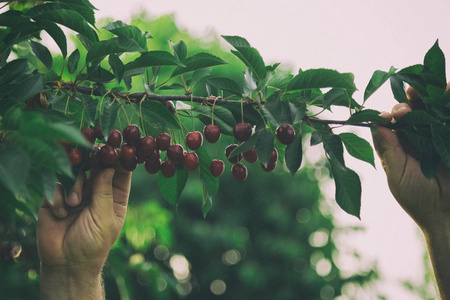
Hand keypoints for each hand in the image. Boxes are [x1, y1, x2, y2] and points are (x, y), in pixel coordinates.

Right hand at [36, 164, 130, 298]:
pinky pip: (57, 184)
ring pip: (76, 171)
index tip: (116, 148)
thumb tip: (109, 166)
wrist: (66, 264)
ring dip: (75, 184)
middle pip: (97, 166)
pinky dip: (59, 197)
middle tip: (91, 154)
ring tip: (74, 203)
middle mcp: (97, 191)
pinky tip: (61, 213)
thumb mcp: (104, 218)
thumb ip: (105, 191)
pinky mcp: (56, 197)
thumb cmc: (93, 244)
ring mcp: (76, 192)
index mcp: (115, 196)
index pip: (120, 171)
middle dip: (94, 161)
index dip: (119, 159)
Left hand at [372, 86, 449, 231]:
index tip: (386, 116)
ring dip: (431, 97)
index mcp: (400, 146)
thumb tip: (376, 126)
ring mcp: (438, 137)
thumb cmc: (418, 199)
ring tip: (429, 86)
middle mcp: (418, 138)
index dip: (389, 116)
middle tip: (406, 102)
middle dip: (410, 103)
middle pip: (413, 113)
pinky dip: (449, 104)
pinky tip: (448, 90)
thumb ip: (389, 151)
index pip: (393, 125)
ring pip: (434, 111)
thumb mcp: (398, 176)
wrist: (448, 216)